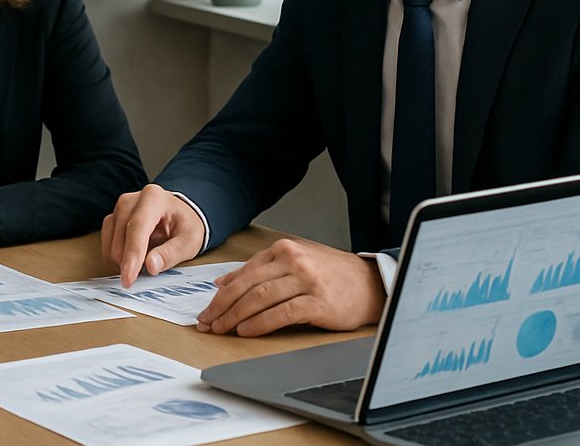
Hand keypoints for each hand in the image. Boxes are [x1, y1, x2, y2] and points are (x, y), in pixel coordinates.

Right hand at [101, 184, 206, 287]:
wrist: (179, 215)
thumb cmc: (185, 225)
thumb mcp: (190, 241)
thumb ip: (171, 253)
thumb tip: (151, 266)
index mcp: (154, 198)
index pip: (137, 227)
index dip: (131, 254)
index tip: (128, 278)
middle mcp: (132, 200)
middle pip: (121, 235)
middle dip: (128, 261)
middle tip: (144, 274)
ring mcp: (120, 208)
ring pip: (110, 240)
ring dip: (121, 260)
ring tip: (142, 264)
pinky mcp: (113, 218)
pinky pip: (106, 242)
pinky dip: (116, 256)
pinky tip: (131, 260)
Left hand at [194, 238, 384, 336]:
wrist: (372, 285)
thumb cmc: (331, 275)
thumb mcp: (294, 263)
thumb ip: (259, 269)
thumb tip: (223, 282)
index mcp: (283, 249)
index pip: (243, 273)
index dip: (221, 294)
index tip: (207, 310)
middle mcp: (293, 261)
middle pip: (247, 286)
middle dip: (222, 307)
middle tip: (207, 323)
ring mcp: (306, 280)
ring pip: (259, 298)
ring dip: (235, 317)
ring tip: (222, 329)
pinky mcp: (317, 301)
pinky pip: (280, 314)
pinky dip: (259, 323)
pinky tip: (246, 331)